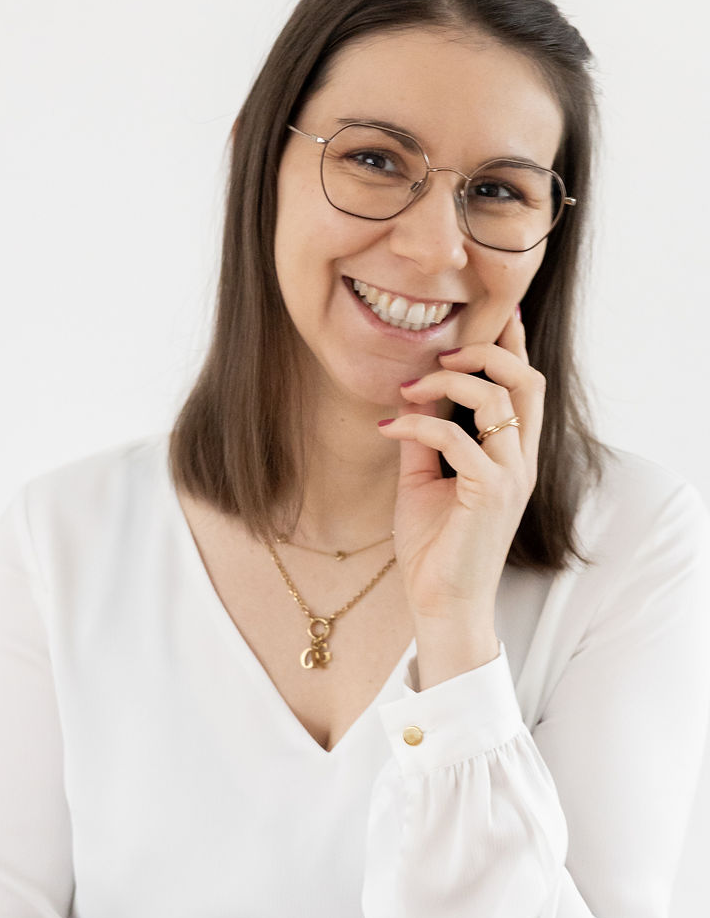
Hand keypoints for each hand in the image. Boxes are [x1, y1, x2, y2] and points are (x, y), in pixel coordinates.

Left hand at [378, 310, 544, 627]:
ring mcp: (511, 476)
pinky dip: (420, 423)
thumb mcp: (422, 480)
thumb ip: (423, 437)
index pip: (525, 387)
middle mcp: (521, 460)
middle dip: (490, 352)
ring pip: (500, 399)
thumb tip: (407, 396)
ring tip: (410, 387)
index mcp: (512, 455)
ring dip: (450, 384)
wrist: (440, 602)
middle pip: (528, 381)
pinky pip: (458, 439)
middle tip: (443, 353)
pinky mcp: (491, 493)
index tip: (494, 315)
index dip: (513, 346)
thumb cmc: (434, 547)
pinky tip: (389, 427)